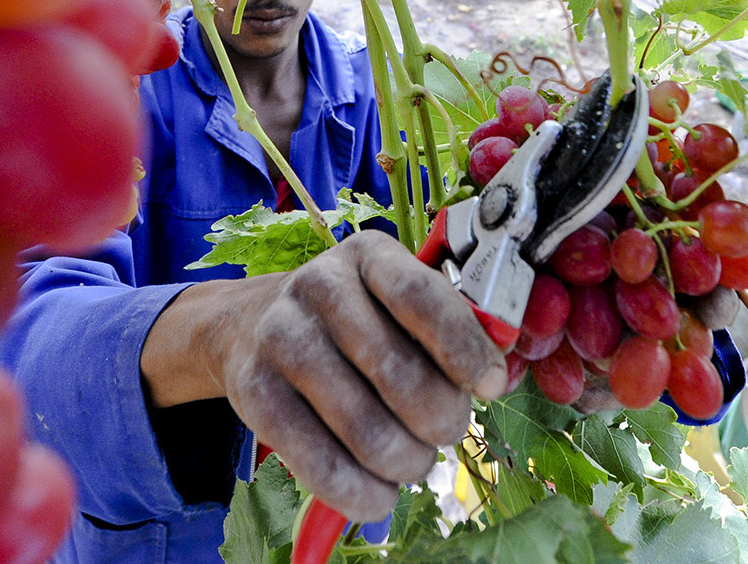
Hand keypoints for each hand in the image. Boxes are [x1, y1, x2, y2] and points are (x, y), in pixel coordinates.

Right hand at [142, 230, 508, 521]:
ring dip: (406, 462)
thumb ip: (451, 328)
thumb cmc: (355, 321)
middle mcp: (319, 286)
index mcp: (369, 255)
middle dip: (441, 421)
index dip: (464, 348)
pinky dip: (362, 493)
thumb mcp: (398, 303)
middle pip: (399, 374)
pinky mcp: (253, 392)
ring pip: (365, 429)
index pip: (421, 297)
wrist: (251, 325)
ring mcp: (279, 337)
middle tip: (445, 431)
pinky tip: (379, 492)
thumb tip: (495, 375)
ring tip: (413, 460)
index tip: (489, 385)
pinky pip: (319, 463)